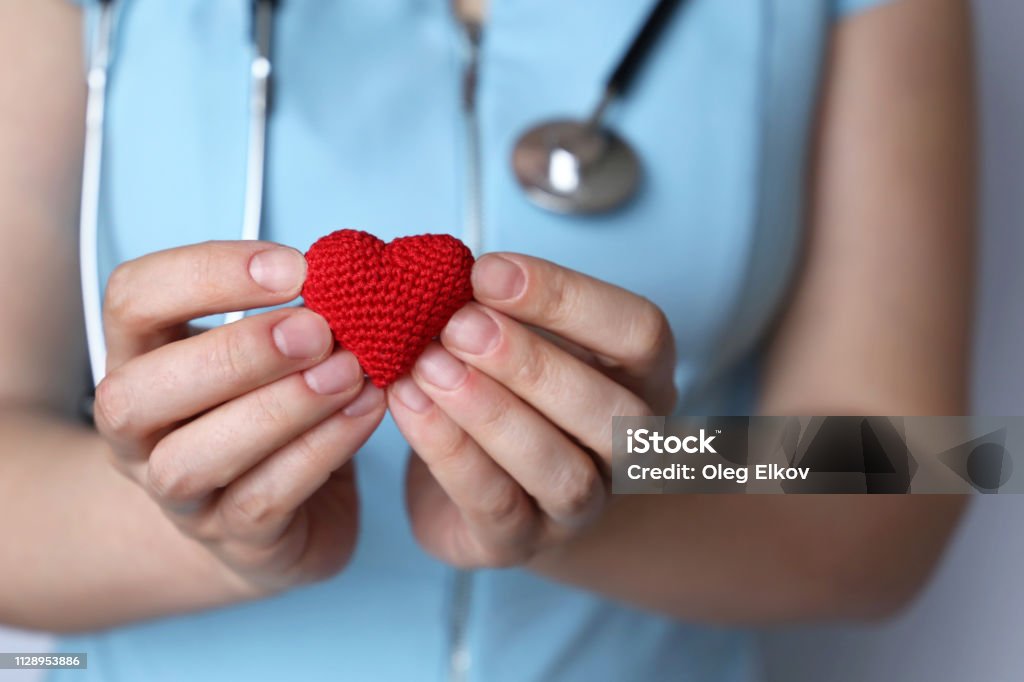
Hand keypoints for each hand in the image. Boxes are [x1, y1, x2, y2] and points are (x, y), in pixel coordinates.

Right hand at [93, 241, 385, 595]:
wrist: (284, 516)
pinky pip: (262, 500)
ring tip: (349, 372)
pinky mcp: (235, 540)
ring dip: (278, 408)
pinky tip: (367, 411)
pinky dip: (319, 450)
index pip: (130, 300)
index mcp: (141, 359)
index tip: (294, 267)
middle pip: (134, 393)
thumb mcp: (271, 353)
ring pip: (192, 459)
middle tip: (318, 329)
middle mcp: (138, 432)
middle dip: (233, 354)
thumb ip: (294, 313)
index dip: (203, 275)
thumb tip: (352, 274)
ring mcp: (177, 495)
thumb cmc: (275, 409)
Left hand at [387, 253, 676, 567]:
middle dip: (530, 363)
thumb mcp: (516, 341)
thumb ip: (498, 309)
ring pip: (561, 471)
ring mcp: (582, 507)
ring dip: (492, 414)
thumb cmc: (508, 393)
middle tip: (458, 325)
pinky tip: (408, 405)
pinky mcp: (521, 544)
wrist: (487, 487)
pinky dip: (450, 452)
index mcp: (641, 379)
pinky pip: (496, 505)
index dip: (569, 298)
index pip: (640, 332)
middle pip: (609, 410)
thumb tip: (441, 273)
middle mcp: (627, 448)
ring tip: (428, 366)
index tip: (488, 272)